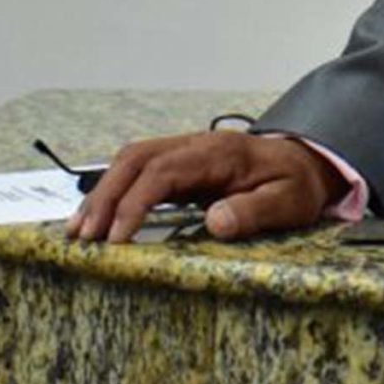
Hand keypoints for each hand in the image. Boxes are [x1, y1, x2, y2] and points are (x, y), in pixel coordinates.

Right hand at [64, 131, 348, 243]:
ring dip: (102, 192)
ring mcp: (184, 149)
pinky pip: (137, 168)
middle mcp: (195, 145)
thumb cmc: (296, 185)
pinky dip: (113, 190)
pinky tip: (98, 217)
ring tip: (79, 231)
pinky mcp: (179, 162)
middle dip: (105, 197)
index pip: (164, 171)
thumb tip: (214, 221)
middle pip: (136, 158)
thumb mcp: (289, 202)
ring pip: (130, 160)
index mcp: (219, 153)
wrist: (305, 162)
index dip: (135, 203)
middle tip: (83, 238)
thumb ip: (255, 211)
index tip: (117, 239)